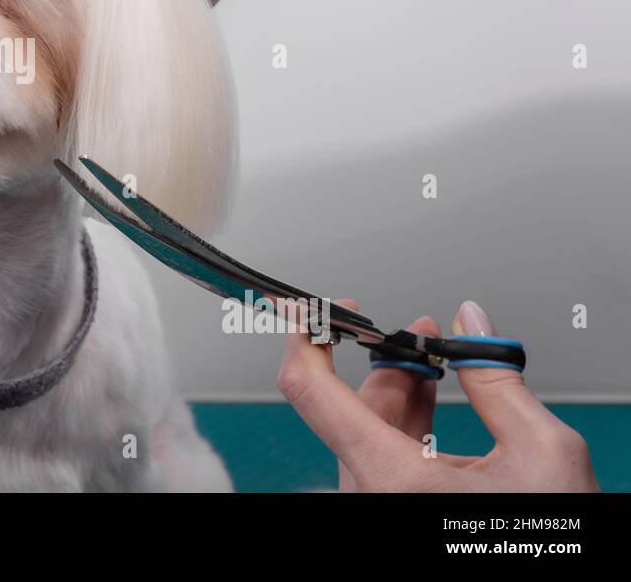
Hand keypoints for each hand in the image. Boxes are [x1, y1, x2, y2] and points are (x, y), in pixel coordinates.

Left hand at [276, 299, 598, 491]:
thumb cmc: (544, 540)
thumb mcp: (543, 453)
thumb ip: (497, 381)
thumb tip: (472, 324)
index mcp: (393, 479)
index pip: (312, 392)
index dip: (304, 338)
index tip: (305, 307)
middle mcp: (371, 494)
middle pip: (347, 407)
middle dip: (381, 359)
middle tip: (415, 328)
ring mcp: (377, 501)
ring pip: (363, 430)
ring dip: (395, 388)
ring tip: (431, 357)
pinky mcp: (389, 505)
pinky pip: (377, 454)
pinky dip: (401, 419)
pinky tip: (428, 393)